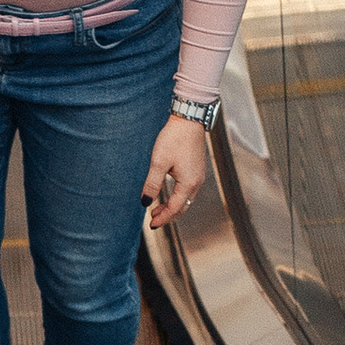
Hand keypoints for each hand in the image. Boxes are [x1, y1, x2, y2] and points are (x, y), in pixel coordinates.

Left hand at [142, 114, 209, 229]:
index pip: (175, 208)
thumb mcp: (158, 162)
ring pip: (186, 199)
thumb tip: (146, 202)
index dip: (163, 218)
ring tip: (158, 209)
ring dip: (173, 206)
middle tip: (153, 220)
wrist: (189, 120)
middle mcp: (197, 182)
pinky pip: (188, 190)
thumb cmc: (174, 139)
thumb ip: (152, 184)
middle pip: (183, 207)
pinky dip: (179, 197)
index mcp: (188, 183)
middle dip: (168, 215)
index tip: (151, 224)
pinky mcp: (197, 169)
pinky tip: (169, 194)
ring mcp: (199, 176)